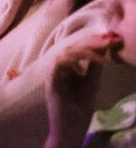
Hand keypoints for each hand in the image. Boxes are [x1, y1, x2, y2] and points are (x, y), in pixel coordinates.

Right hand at [44, 32, 121, 147]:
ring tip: (102, 53)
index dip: (92, 41)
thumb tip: (103, 47)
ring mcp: (54, 72)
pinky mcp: (52, 79)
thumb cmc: (80, 104)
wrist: (72, 123)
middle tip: (107, 40)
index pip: (78, 48)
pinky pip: (60, 63)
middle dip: (90, 42)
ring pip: (66, 52)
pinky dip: (75, 60)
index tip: (108, 38)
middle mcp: (60, 66)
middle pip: (72, 47)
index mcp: (69, 65)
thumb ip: (95, 65)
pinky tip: (91, 63)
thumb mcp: (92, 80)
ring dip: (85, 50)